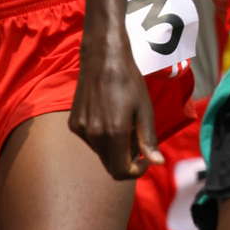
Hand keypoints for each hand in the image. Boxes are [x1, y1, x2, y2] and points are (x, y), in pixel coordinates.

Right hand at [70, 36, 163, 178]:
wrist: (103, 58)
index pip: (121, 171)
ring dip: (115, 149)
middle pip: (109, 166)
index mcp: (113, 133)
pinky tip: (109, 117)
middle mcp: (93, 135)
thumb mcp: (145, 110)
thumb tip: (157, 163)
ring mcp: (80, 129)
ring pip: (101, 154)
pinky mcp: (73, 123)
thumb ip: (148, 139)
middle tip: (138, 141)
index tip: (145, 161)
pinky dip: (102, 138)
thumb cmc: (128, 81)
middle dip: (126, 160)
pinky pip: (91, 141)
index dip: (136, 172)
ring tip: (125, 125)